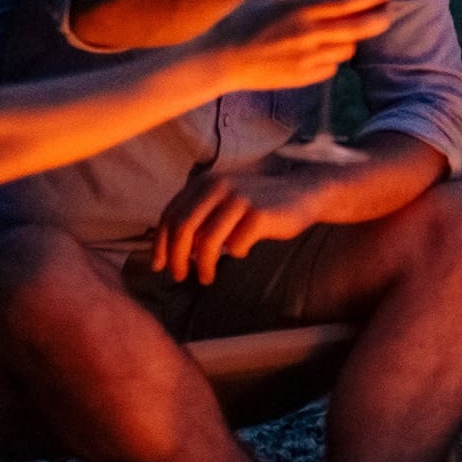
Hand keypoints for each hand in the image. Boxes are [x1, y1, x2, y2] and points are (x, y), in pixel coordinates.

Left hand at [150, 161, 330, 284]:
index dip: (161, 244)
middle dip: (177, 258)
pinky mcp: (259, 214)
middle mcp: (217, 186)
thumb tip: (172, 249)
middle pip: (183, 228)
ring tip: (206, 278)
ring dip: (203, 265)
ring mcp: (239, 199)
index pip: (171, 216)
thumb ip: (200, 215)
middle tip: (179, 276)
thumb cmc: (258, 204)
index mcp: (203, 183)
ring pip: (207, 241)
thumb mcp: (224, 200)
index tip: (159, 266)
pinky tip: (242, 252)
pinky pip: (237, 245)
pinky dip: (236, 253)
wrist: (302, 192)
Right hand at [209, 0, 397, 89]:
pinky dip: (332, 58)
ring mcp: (311, 59)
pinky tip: (317, 50)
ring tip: (340, 30)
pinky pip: (333, 66)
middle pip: (361, 27)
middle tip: (386, 13)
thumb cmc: (245, 17)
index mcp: (302, 9)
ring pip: (349, 49)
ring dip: (351, 39)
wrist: (223, 58)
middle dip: (379, 19)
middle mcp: (310, 35)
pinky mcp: (308, 78)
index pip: (350, 1)